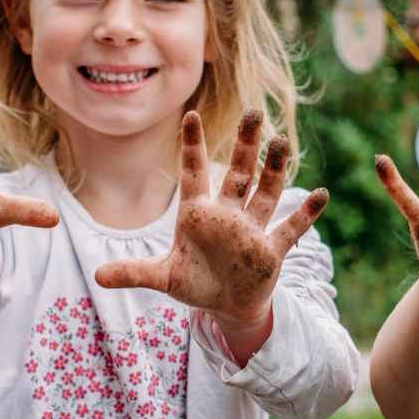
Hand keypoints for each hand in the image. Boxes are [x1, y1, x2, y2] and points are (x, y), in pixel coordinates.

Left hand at [94, 110, 327, 331]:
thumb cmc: (196, 283)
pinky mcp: (270, 251)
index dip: (192, 146)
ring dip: (275, 170)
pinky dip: (305, 214)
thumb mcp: (163, 278)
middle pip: (239, 173)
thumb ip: (134, 273)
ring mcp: (252, 230)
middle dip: (247, 145)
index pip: (195, 173)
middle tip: (255, 112)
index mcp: (198, 215)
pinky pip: (290, 229)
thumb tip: (97, 276)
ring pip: (266, 193)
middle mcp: (228, 215)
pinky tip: (321, 194)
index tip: (191, 115)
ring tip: (282, 142)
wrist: (227, 306)